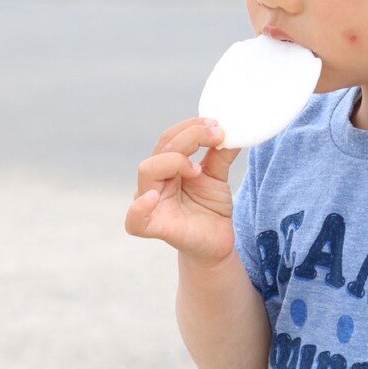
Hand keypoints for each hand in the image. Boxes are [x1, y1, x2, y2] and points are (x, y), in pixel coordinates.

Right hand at [125, 117, 240, 262]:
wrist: (218, 242)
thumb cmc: (211, 209)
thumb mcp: (218, 177)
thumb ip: (220, 153)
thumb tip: (233, 128)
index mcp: (167, 167)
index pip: (170, 138)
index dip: (191, 127)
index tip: (218, 126)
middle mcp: (155, 181)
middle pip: (161, 148)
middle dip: (190, 137)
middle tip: (217, 136)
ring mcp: (151, 203)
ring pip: (148, 169)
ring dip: (175, 161)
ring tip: (198, 170)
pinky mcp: (154, 227)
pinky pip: (134, 219)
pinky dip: (139, 207)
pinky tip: (155, 196)